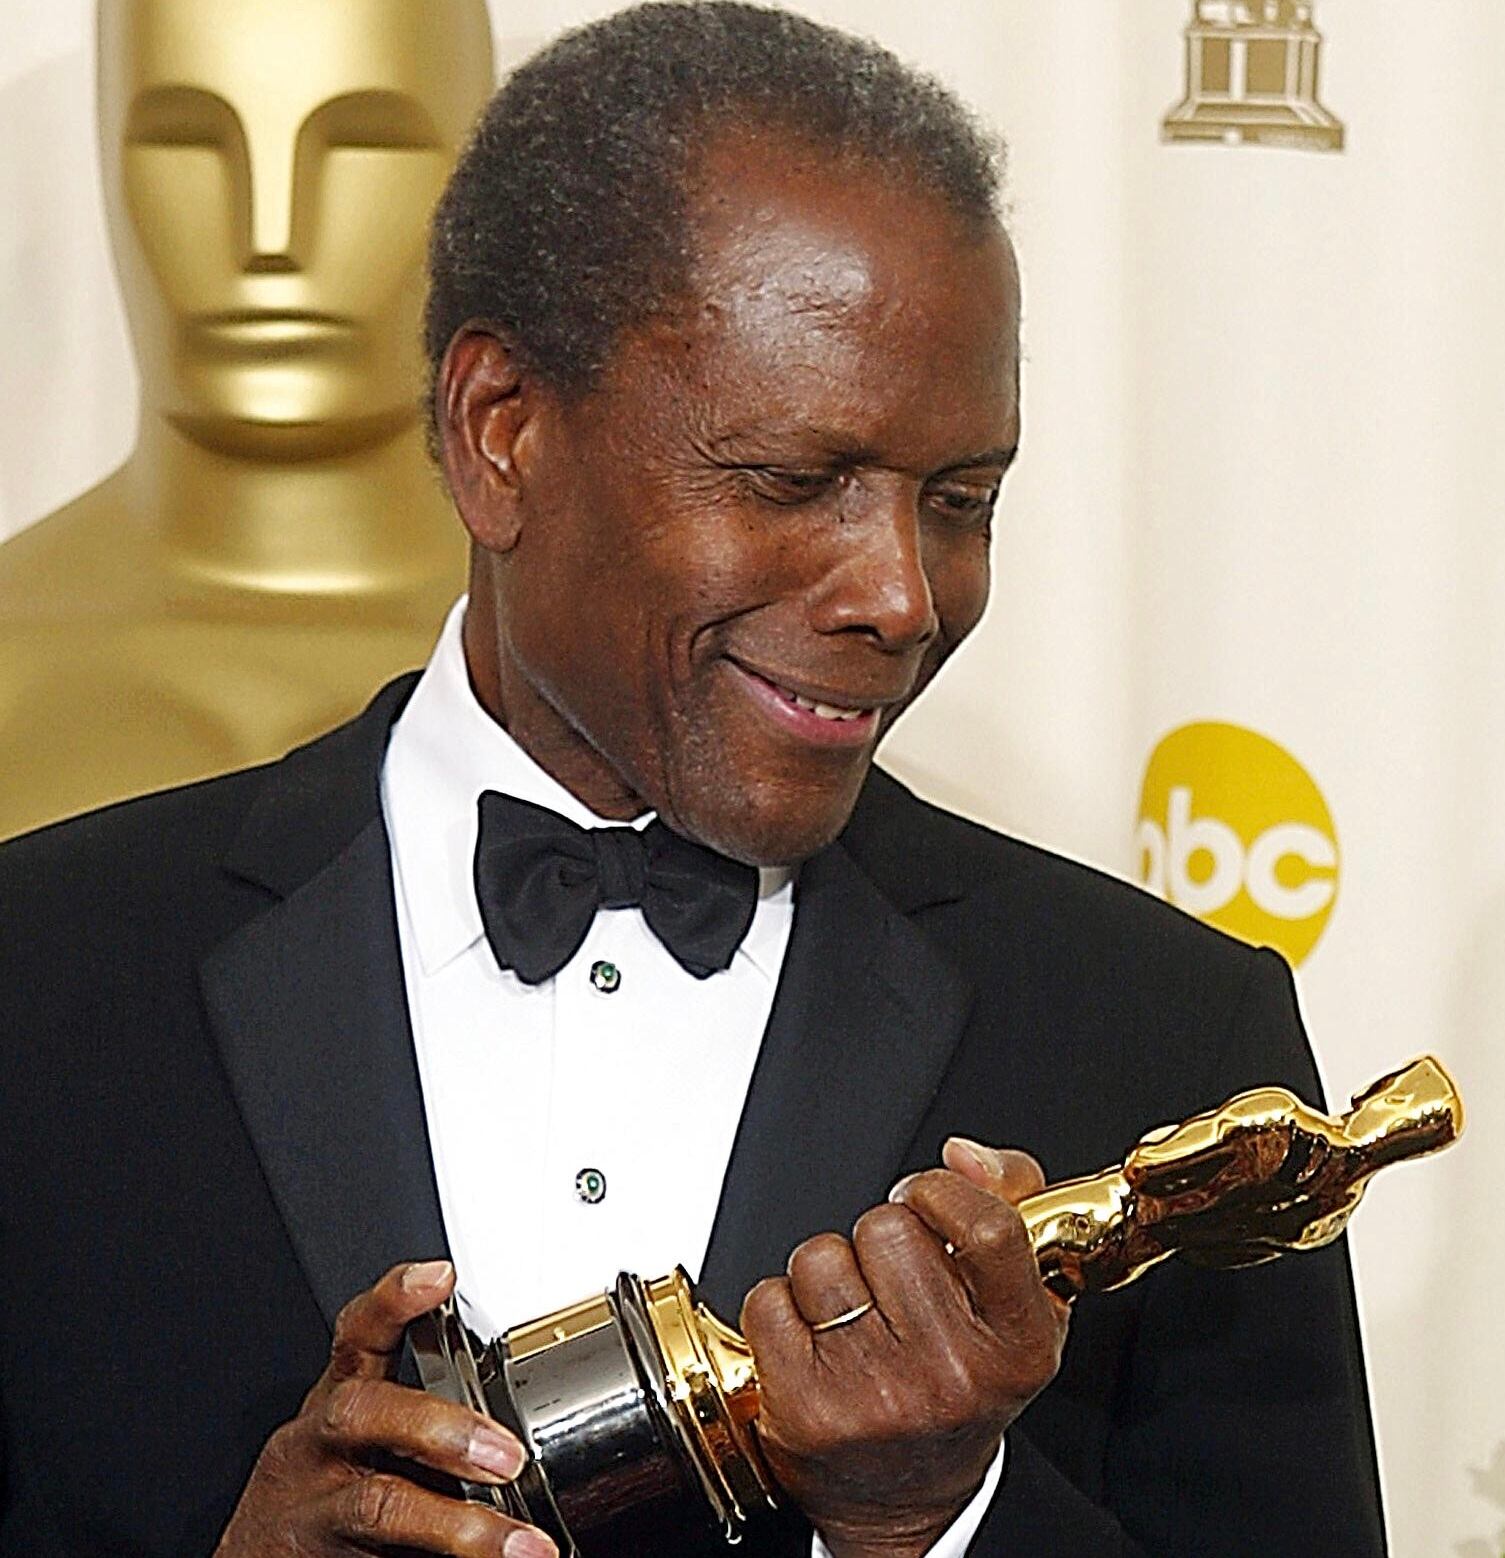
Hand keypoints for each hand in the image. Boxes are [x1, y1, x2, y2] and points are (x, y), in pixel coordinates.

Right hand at [215, 1259, 555, 1556]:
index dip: (394, 1301)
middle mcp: (315, 1449)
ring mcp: (312, 1512)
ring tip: (520, 1546)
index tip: (440, 1276)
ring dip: (456, 1525)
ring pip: (378, 1506)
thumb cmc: (323, 1502)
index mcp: (335, 1407)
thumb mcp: (359, 1445)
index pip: (358, 1336)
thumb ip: (420, 1425)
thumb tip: (515, 1426)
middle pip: (363, 1414)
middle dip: (440, 1428)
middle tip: (507, 1456)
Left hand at [741, 1145, 1066, 1557]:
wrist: (909, 1502)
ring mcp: (875, 1394)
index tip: (926, 1200)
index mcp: (1016, 1343)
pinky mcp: (805, 1410)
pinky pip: (770, 1301)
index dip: (942, 1192)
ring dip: (827, 1274)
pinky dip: (780, 1310)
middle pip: (887, 1228)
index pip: (987, 1227)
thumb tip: (963, 1153)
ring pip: (822, 1258)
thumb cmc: (961, 1386)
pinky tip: (812, 1342)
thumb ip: (1008, 1202)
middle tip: (891, 1278)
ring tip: (853, 1314)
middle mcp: (950, 1373)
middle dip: (880, 1237)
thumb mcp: (1019, 1303)